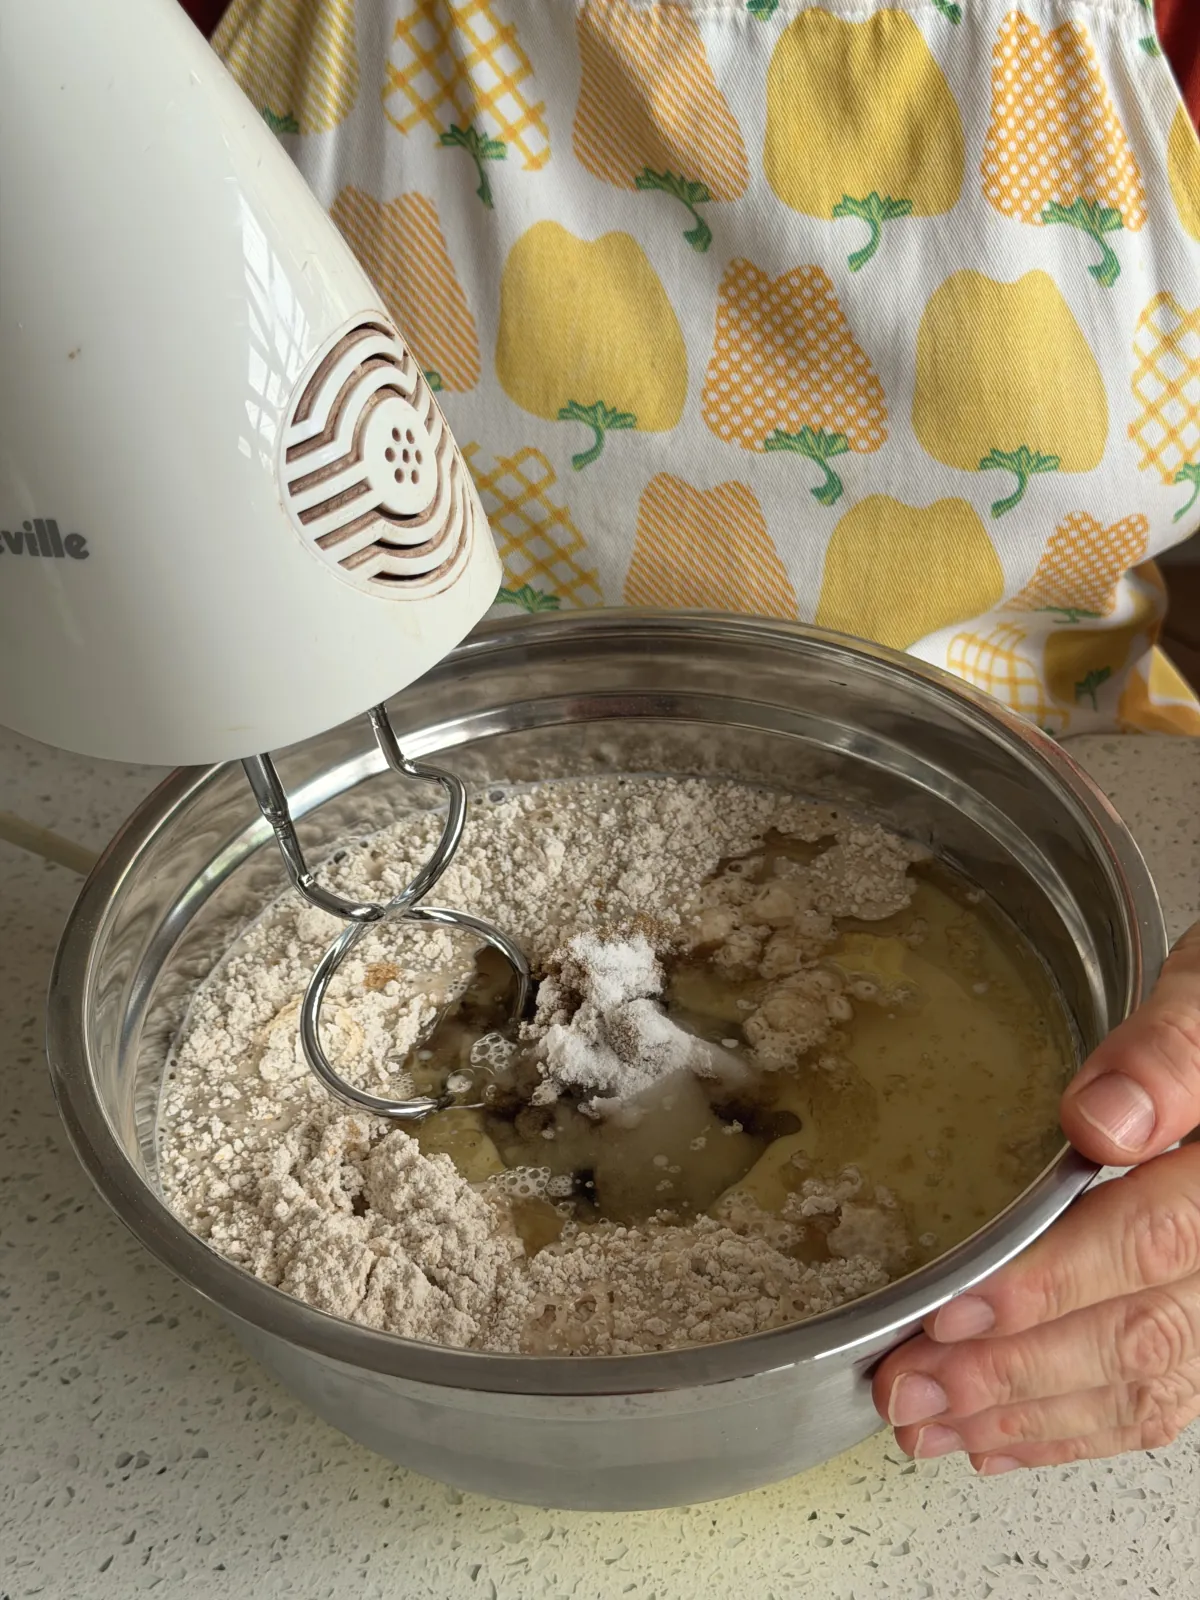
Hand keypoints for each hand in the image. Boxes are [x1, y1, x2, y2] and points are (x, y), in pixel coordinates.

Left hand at [873, 926, 1199, 1473]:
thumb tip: (1102, 1119)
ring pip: (1145, 1386)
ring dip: (1027, 1418)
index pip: (1152, 1242)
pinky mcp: (1199, 1317)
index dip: (1051, 1284)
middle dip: (1012, 1374)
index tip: (953, 1308)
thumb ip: (1168, 1051)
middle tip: (907, 1387)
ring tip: (924, 1423)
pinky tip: (995, 1439)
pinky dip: (1072, 1429)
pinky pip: (1158, 1398)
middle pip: (1140, 1337)